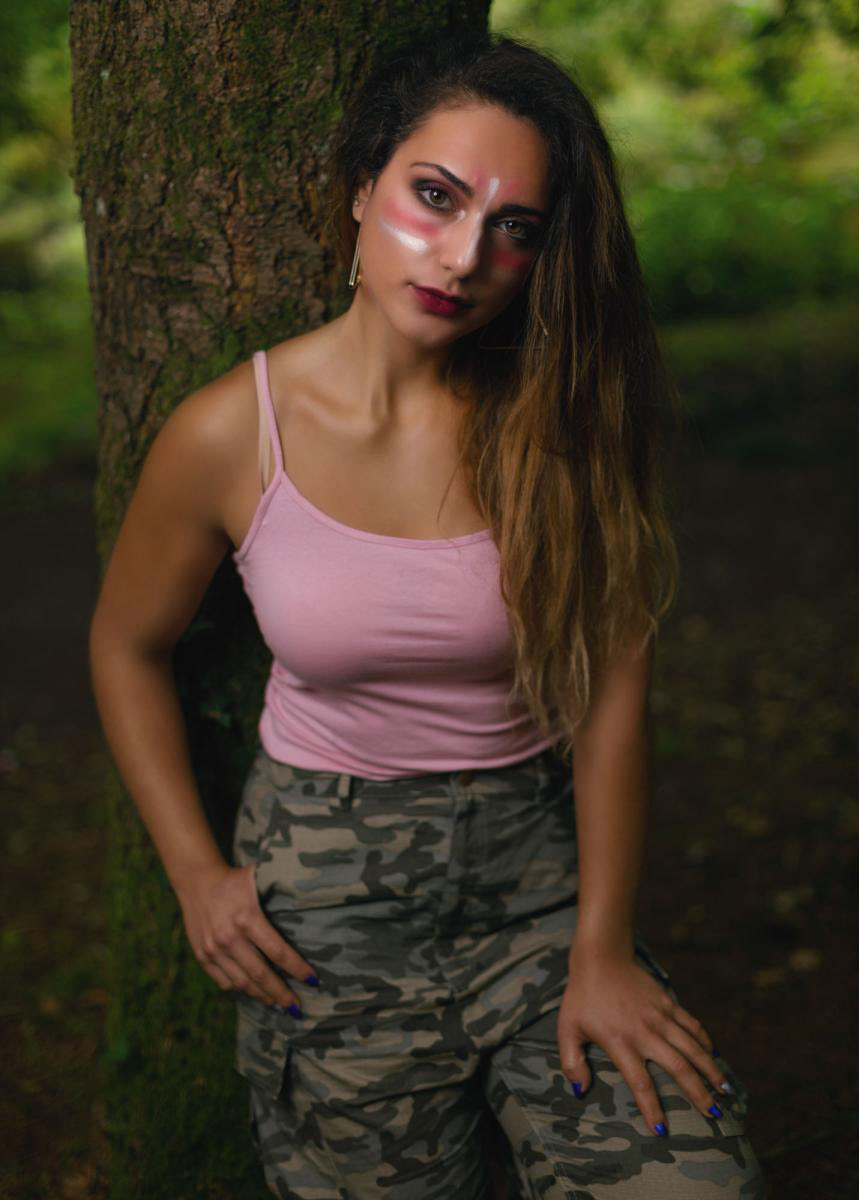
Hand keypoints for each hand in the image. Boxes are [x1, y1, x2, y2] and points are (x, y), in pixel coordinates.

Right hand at [177, 862, 317, 1010]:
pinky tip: (254, 992)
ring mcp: (213, 950)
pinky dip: (241, 990)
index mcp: (247, 917)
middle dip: (281, 994)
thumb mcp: (257, 879)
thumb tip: (313, 892)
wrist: (196, 881)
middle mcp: (228, 937)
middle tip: (297, 1007)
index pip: (277, 951)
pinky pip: (224, 982)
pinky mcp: (202, 957)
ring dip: (262, 996)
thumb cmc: (234, 880)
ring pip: (241, 983)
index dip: (296, 968)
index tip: (312, 980)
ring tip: (278, 1004)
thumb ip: (280, 890)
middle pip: (260, 974)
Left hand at [558, 944, 730, 1135]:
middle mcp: (645, 1032)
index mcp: (620, 1042)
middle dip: (698, 1094)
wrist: (602, 957)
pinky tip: (714, 1054)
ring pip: (692, 1047)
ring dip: (710, 1070)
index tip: (663, 1130)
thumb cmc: (582, 996)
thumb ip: (572, 1062)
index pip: (640, 1082)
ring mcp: (660, 1016)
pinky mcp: (668, 1002)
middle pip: (678, 1068)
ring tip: (725, 1091)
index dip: (652, 1108)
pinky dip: (705, 1041)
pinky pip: (692, 1024)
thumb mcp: (567, 1029)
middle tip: (714, 1115)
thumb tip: (580, 1091)